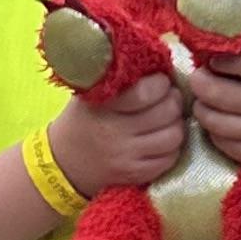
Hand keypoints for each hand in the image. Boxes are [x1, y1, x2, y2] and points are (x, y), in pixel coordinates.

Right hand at [50, 71, 183, 196]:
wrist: (64, 163)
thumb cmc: (83, 120)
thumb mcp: (90, 93)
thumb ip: (119, 79)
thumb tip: (157, 64)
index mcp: (103, 107)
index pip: (145, 93)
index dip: (162, 84)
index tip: (161, 81)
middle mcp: (114, 133)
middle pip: (166, 113)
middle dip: (174, 101)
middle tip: (170, 98)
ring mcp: (126, 157)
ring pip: (173, 137)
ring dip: (177, 124)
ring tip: (168, 119)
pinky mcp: (135, 175)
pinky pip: (169, 159)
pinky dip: (172, 147)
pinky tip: (163, 139)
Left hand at [181, 42, 240, 187]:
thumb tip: (225, 42)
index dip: (222, 60)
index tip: (213, 60)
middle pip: (219, 92)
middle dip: (199, 83)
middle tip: (197, 78)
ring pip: (213, 119)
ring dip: (201, 107)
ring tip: (203, 100)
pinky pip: (220, 140)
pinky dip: (213, 130)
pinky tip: (218, 122)